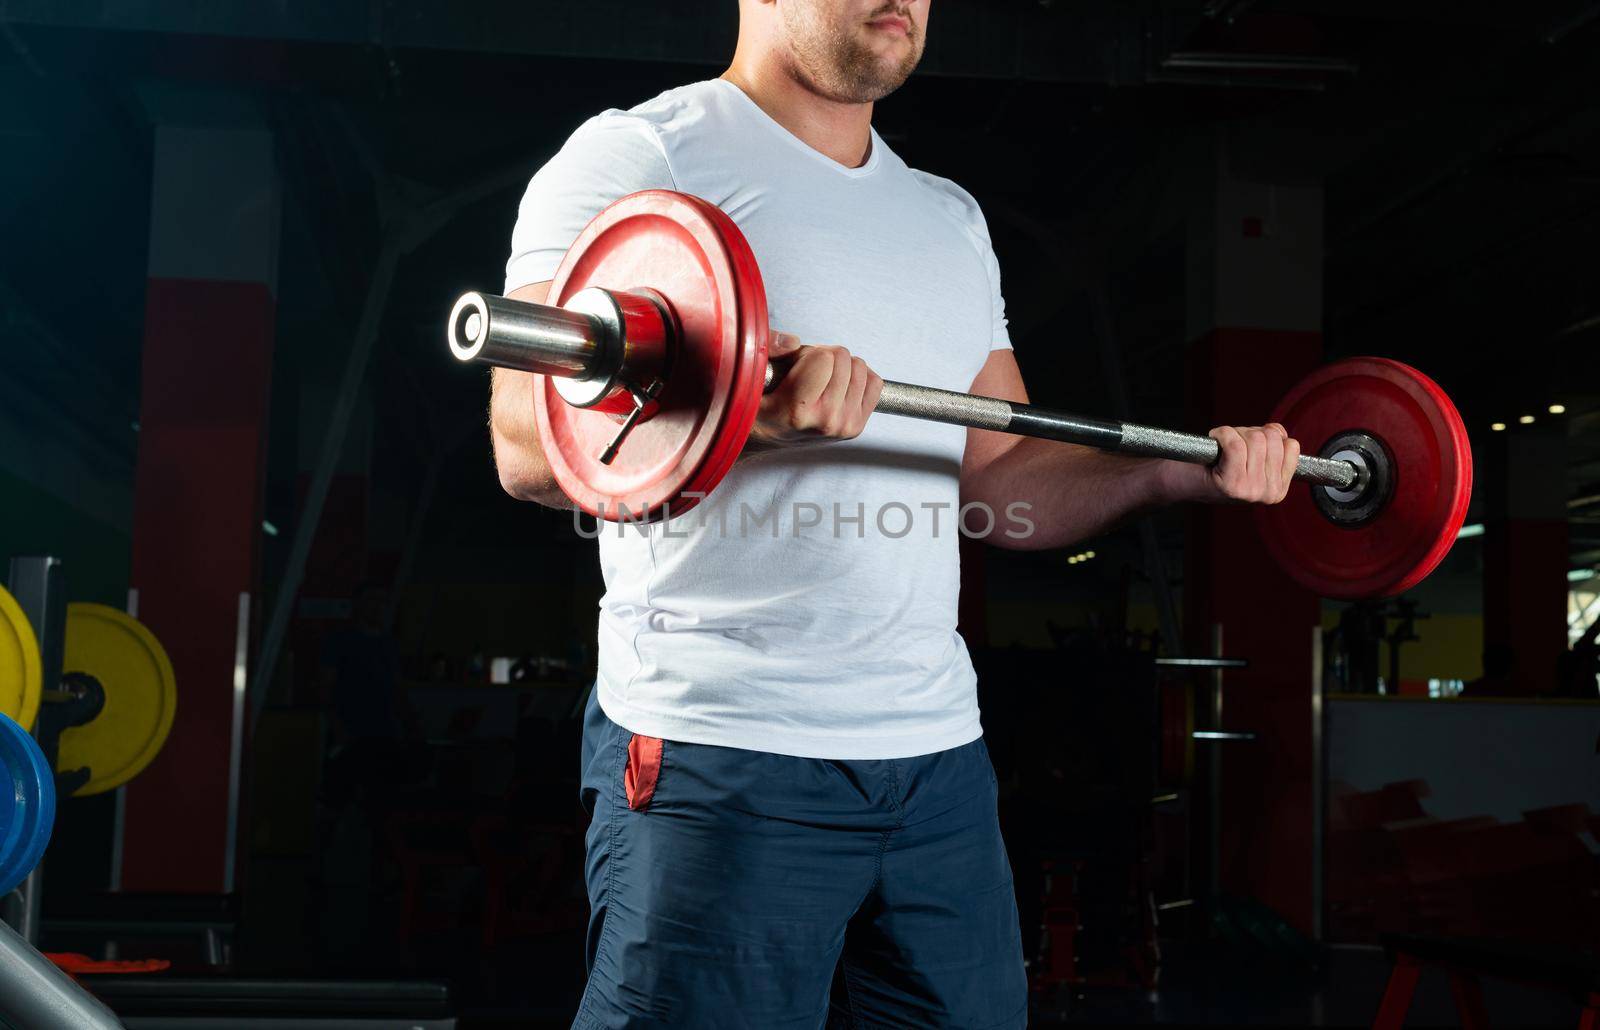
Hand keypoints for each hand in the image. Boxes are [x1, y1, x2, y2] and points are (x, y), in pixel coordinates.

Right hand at [749, 332, 882, 446]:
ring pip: (860, 367)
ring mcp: (844, 425)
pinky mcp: (857, 426)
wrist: (766, 437)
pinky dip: (859, 377)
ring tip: (819, 381)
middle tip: (806, 374)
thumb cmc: (760, 406)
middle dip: (823, 357)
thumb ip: (767, 350)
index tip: (793, 367)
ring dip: (840, 367)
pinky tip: (838, 386)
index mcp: (798, 410)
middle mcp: (825, 420)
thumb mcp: (752, 375)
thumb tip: (792, 341)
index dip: (806, 354)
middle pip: (843, 358)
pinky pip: (875, 383)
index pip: (824, 358)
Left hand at [1162, 423, 1301, 504]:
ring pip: (1256, 439)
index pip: (1291, 446)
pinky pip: (1236, 444)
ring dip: (1235, 433)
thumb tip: (1278, 431)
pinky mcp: (1232, 484)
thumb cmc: (1212, 465)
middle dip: (1249, 433)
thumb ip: (1271, 444)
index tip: (1247, 448)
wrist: (1178, 480)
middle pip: (1273, 439)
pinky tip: (1214, 440)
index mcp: (1278, 490)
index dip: (1267, 436)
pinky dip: (1223, 434)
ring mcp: (1251, 491)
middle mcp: (1269, 494)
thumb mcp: (1250, 456)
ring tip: (1222, 446)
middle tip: (1230, 446)